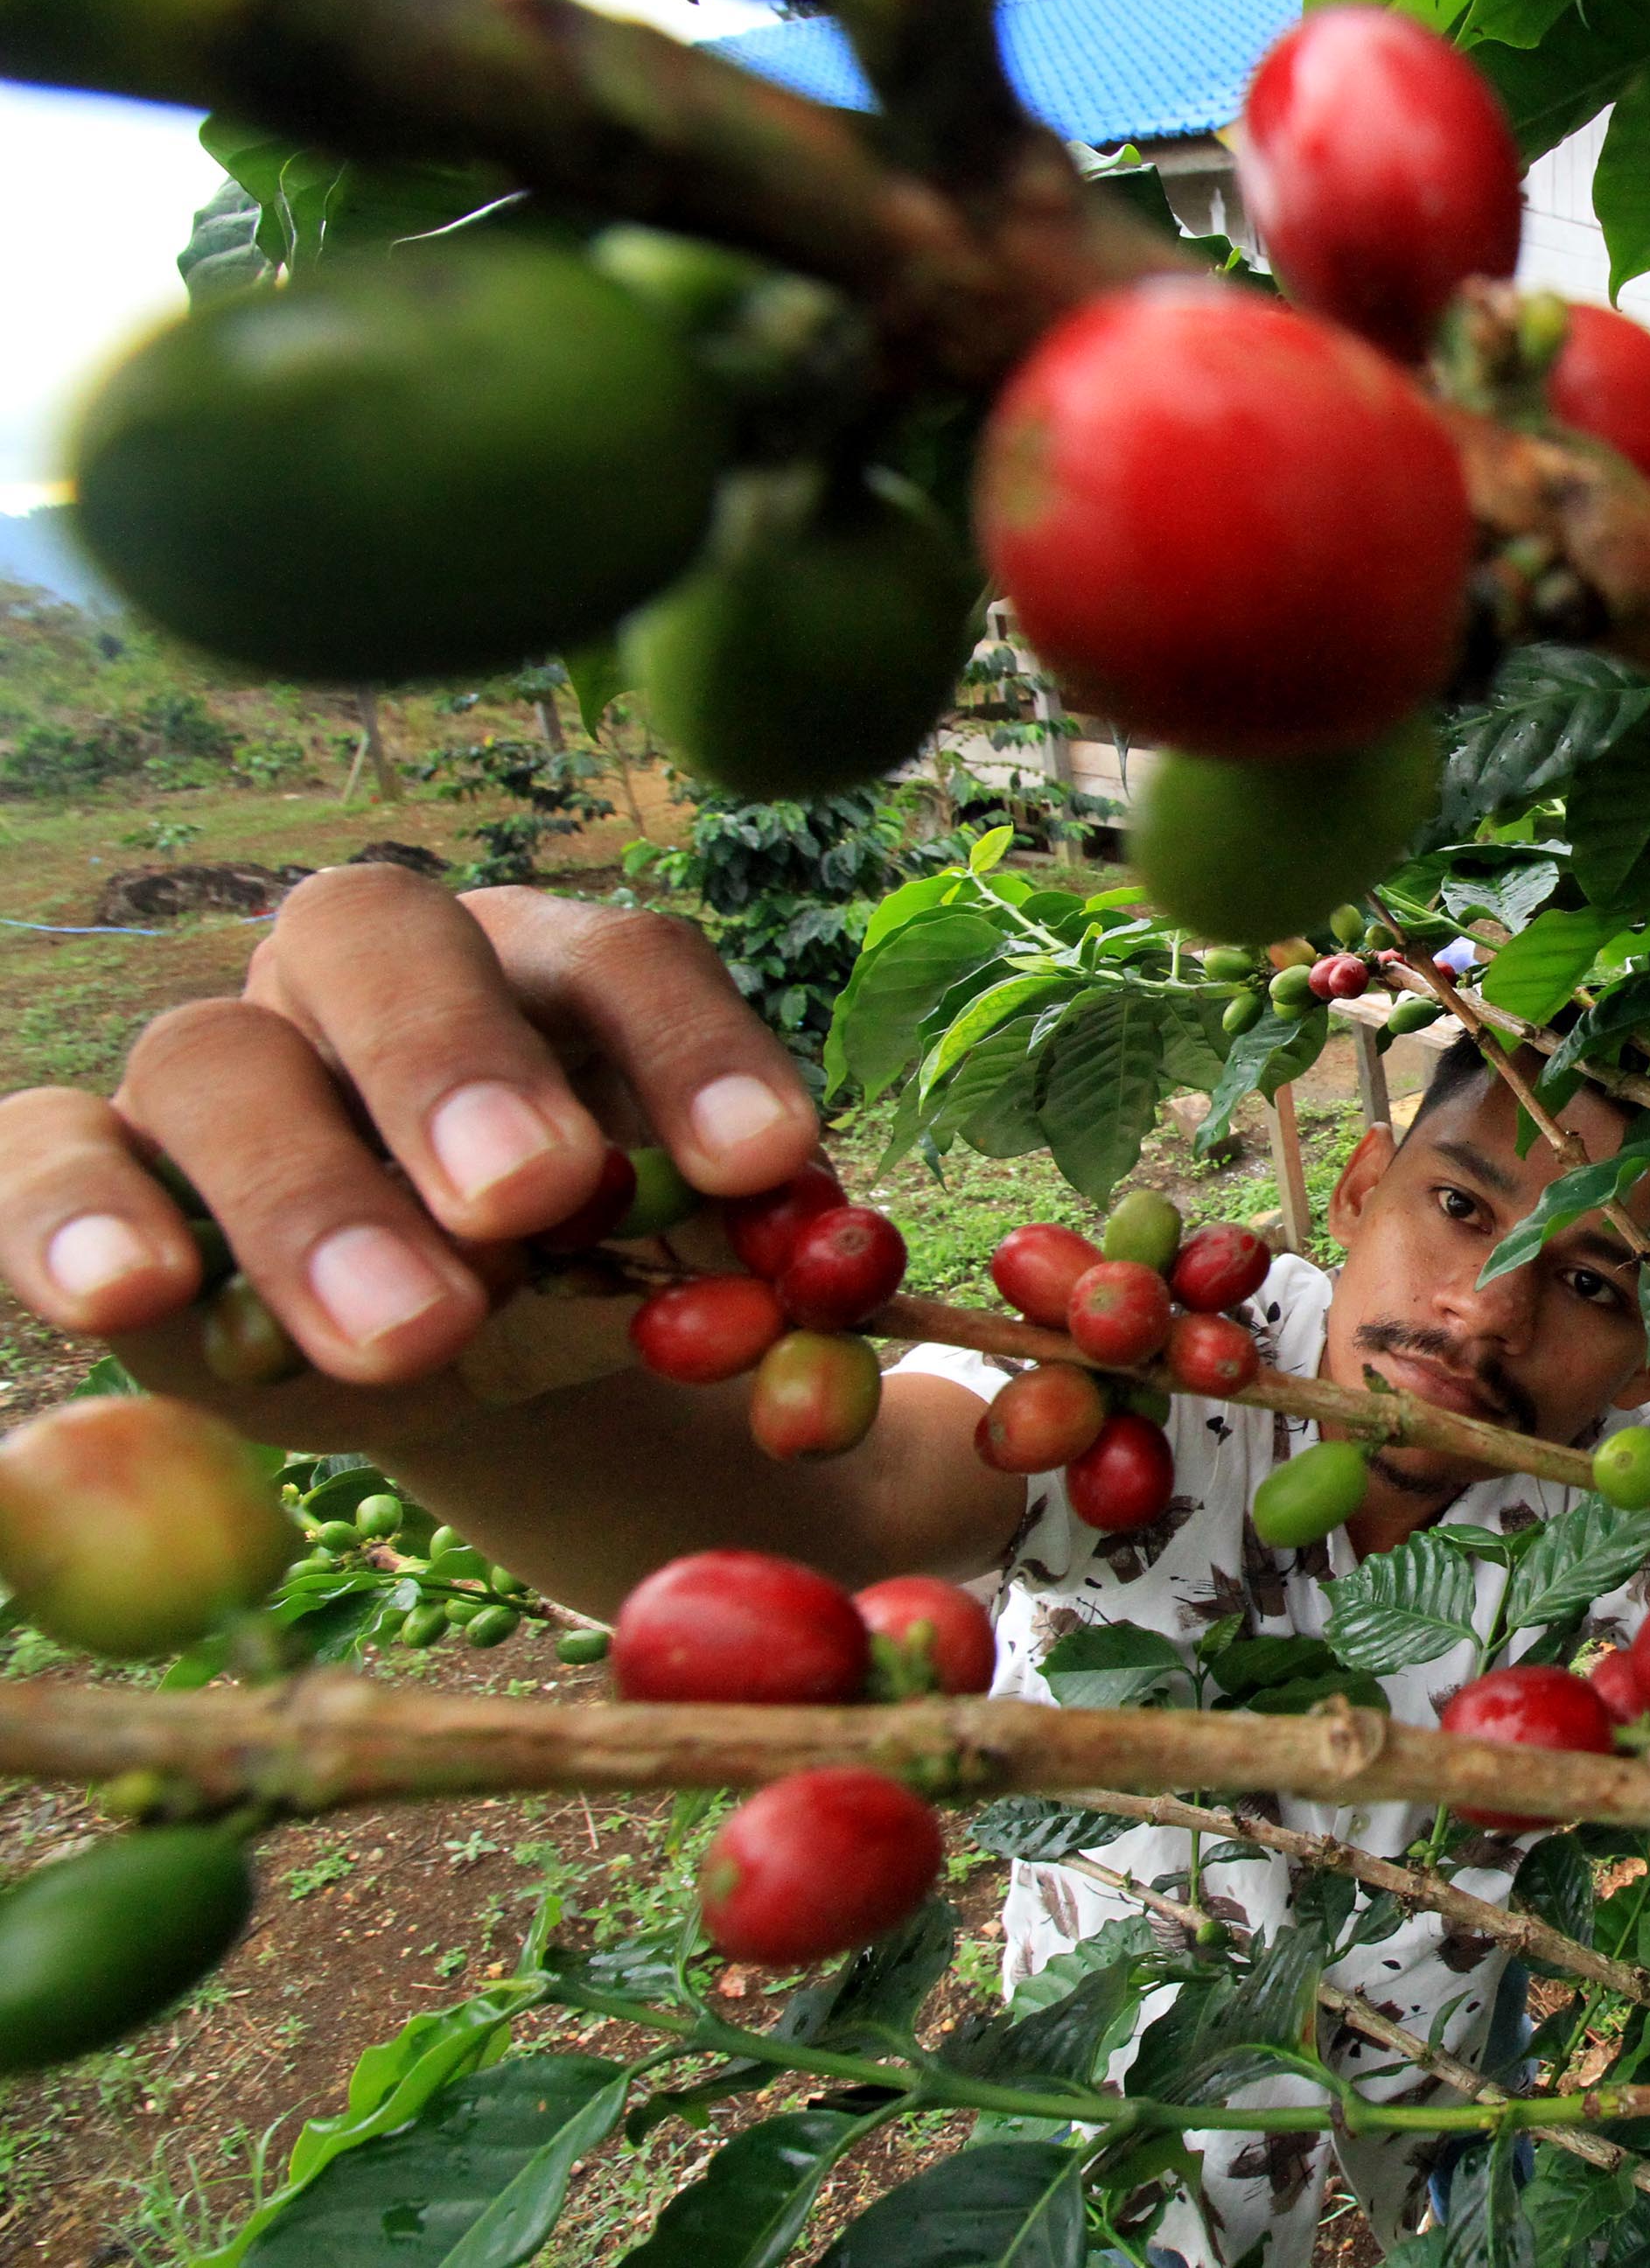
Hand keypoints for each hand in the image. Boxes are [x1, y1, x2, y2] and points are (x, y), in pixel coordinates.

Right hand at [0, 868, 818, 1436]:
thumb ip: (793, 1331)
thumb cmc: (612, 1296)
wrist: (470, 1365)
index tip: (763, 1164)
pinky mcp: (96, 1171)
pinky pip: (40, 1151)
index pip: (624, 957)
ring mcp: (227, 1065)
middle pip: (393, 946)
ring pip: (219, 1061)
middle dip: (465, 1069)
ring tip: (414, 1326)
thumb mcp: (717, 1310)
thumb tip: (862, 1408)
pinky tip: (135, 1298)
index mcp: (554, 971)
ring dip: (311, 1193)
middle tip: (537, 1199)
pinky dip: (73, 1213)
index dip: (692, 1046)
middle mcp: (379, 981)